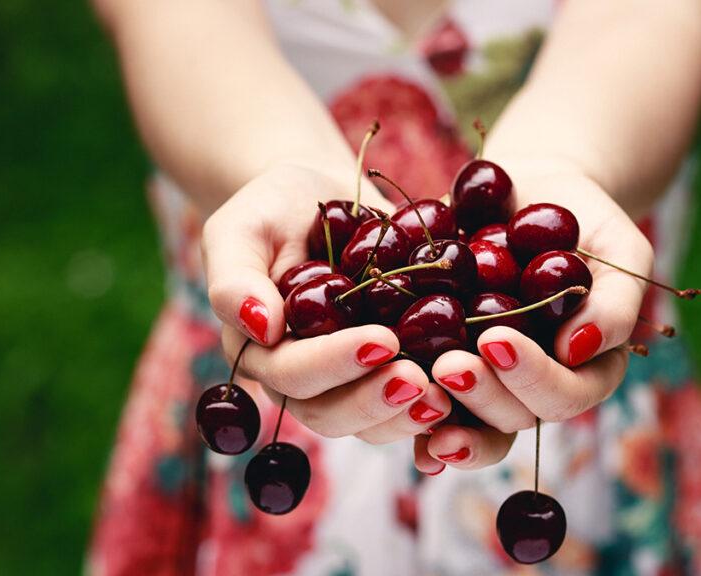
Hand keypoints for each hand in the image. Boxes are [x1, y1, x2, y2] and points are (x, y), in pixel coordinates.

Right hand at [204, 164, 452, 442]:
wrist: (321, 200)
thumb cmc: (272, 209)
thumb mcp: (242, 228)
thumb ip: (236, 278)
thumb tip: (263, 327)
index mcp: (262, 351)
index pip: (292, 374)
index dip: (334, 363)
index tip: (381, 339)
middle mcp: (302, 380)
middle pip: (330, 413)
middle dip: (375, 401)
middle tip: (420, 379)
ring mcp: (345, 383)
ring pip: (370, 423)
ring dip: (407, 416)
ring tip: (448, 394)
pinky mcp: (385, 374)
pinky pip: (405, 407)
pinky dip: (434, 408)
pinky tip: (464, 393)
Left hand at [414, 163, 652, 472]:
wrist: (525, 191)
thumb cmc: (584, 218)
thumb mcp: (619, 247)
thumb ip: (616, 300)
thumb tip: (578, 350)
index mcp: (584, 369)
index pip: (566, 396)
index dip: (533, 379)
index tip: (496, 342)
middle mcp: (534, 386)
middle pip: (514, 418)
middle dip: (483, 397)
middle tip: (450, 367)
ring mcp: (487, 380)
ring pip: (470, 421)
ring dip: (443, 414)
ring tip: (411, 383)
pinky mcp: (442, 362)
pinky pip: (426, 401)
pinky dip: (409, 416)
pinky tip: (389, 406)